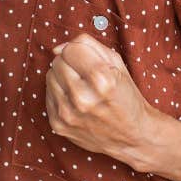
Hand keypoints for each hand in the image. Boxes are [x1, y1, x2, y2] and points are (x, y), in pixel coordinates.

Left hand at [44, 34, 176, 172]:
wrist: (132, 136)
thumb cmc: (125, 97)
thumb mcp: (116, 64)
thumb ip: (88, 45)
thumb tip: (59, 48)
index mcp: (101, 80)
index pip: (70, 49)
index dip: (80, 51)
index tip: (89, 60)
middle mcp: (83, 99)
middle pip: (58, 62)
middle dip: (71, 63)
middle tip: (86, 75)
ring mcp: (68, 114)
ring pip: (49, 76)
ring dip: (63, 78)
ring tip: (81, 87)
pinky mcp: (59, 125)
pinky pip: (47, 95)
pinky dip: (59, 93)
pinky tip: (75, 100)